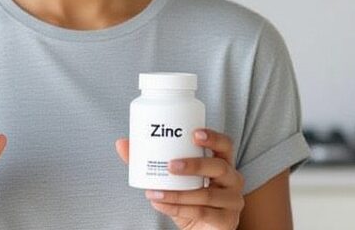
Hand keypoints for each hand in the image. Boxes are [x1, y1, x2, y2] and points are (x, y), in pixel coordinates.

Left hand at [116, 129, 244, 229]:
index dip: (213, 137)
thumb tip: (122, 143)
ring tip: (155, 192)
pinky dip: (178, 209)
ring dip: (178, 193)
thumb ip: (151, 162)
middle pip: (219, 167)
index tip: (194, 134)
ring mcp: (232, 201)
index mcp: (223, 163)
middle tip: (171, 165)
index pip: (225, 145)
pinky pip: (202, 213)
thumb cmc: (190, 200)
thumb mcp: (174, 180)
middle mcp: (232, 179)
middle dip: (195, 165)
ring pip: (208, 194)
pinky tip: (161, 205)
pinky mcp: (226, 220)